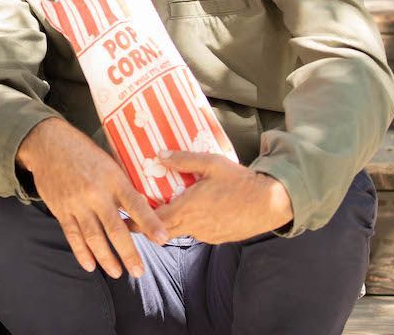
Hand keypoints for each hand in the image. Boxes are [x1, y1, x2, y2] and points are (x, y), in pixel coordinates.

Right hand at [17, 118, 168, 279]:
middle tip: (139, 271)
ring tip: (117, 273)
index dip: (150, 222)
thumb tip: (142, 204)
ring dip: (106, 258)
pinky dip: (81, 252)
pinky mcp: (61, 210)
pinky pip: (73, 235)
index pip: (135, 204)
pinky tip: (90, 265)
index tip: (162, 239)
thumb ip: (122, 183)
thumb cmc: (83, 151)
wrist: (48, 144)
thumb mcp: (108, 161)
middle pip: (115, 228)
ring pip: (93, 237)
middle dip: (128, 253)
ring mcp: (77, 203)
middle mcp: (96, 193)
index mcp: (113, 178)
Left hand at [140, 151, 292, 243]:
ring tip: (167, 208)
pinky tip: (195, 211)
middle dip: (149, 225)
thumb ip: (183, 160)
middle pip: (164, 230)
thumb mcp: (211, 163)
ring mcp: (207, 235)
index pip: (154, 221)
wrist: (271, 203)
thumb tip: (159, 156)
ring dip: (172, 223)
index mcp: (188, 209)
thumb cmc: (240, 181)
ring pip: (181, 231)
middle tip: (137, 216)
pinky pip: (197, 232)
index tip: (123, 219)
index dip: (136, 222)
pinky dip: (191, 224)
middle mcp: (194, 226)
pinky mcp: (218, 238)